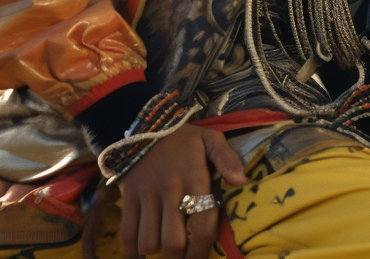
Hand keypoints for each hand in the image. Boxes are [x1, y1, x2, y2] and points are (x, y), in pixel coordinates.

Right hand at [119, 123, 247, 258]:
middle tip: (183, 256)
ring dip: (156, 252)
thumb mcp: (210, 138)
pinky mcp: (128, 197)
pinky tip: (142, 250)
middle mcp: (170, 188)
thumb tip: (241, 181)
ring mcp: (146, 194)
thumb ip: (227, 158)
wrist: (146, 124)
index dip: (203, 249)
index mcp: (195, 176)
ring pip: (149, 242)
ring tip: (164, 249)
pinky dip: (132, 251)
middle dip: (179, 257)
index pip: (203, 224)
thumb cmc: (183, 138)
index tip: (201, 257)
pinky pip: (127, 234)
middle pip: (173, 242)